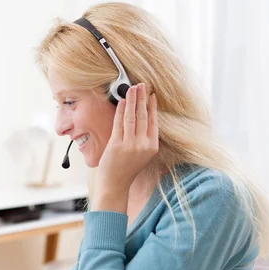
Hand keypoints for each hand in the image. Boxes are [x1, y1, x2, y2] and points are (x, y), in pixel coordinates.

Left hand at [93, 83, 158, 207]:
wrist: (115, 184)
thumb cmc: (127, 169)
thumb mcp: (142, 154)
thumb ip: (144, 138)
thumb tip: (143, 116)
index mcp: (152, 146)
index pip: (153, 121)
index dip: (152, 106)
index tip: (151, 94)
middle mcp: (143, 145)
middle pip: (143, 116)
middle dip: (142, 98)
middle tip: (141, 85)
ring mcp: (130, 145)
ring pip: (132, 117)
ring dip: (131, 100)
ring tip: (132, 88)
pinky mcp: (117, 145)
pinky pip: (119, 123)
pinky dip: (120, 110)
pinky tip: (121, 101)